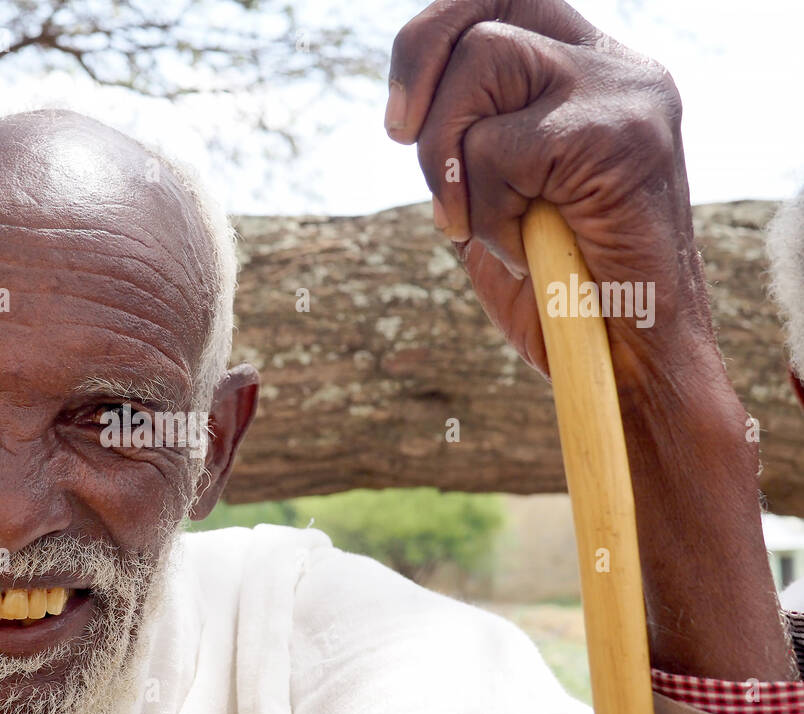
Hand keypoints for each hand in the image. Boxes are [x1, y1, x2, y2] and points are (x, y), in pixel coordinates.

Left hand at [386, 0, 793, 680]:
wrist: (628, 364)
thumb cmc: (560, 296)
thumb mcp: (499, 203)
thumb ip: (469, 146)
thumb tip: (411, 111)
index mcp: (588, 74)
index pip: (499, 2)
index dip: (430, 40)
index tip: (398, 121)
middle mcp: (614, 64)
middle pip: (484, 3)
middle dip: (418, 66)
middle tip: (401, 136)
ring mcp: (623, 90)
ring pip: (483, 58)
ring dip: (452, 155)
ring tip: (487, 221)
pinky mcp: (619, 130)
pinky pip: (497, 145)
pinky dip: (485, 206)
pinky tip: (522, 245)